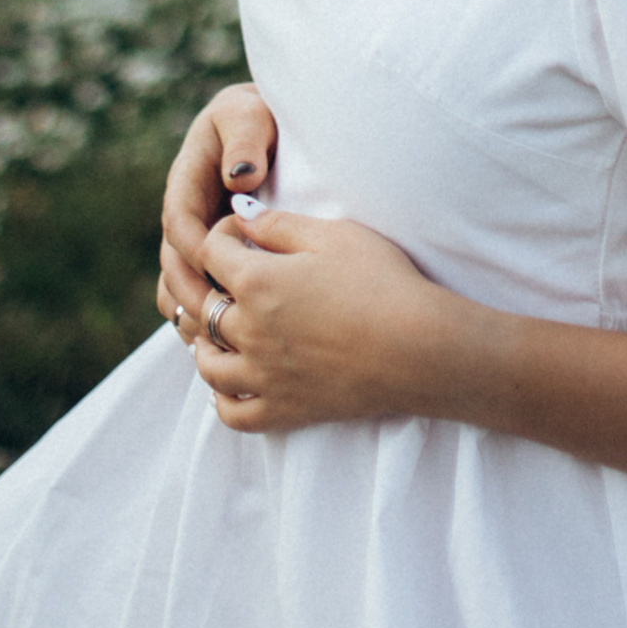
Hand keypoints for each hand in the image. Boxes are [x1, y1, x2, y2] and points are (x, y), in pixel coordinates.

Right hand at [157, 84, 277, 349]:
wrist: (276, 123)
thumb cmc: (265, 115)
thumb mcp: (252, 114)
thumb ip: (245, 139)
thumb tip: (240, 178)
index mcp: (188, 179)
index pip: (179, 222)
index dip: (195, 250)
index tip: (220, 273)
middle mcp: (187, 213)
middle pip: (174, 263)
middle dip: (192, 293)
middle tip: (219, 322)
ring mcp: (196, 238)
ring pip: (178, 286)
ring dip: (193, 314)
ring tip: (219, 343)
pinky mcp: (211, 258)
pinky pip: (196, 295)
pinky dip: (205, 319)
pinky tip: (228, 343)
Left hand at [190, 207, 457, 433]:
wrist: (421, 348)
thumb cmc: (384, 283)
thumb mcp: (334, 235)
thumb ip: (279, 224)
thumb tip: (240, 213)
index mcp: (257, 282)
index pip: (210, 252)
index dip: (221, 234)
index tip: (238, 232)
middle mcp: (250, 331)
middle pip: (205, 308)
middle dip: (212, 287)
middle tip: (231, 279)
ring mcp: (264, 376)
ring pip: (208, 366)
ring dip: (207, 346)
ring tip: (221, 333)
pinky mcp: (284, 410)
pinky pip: (232, 414)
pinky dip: (224, 399)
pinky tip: (238, 380)